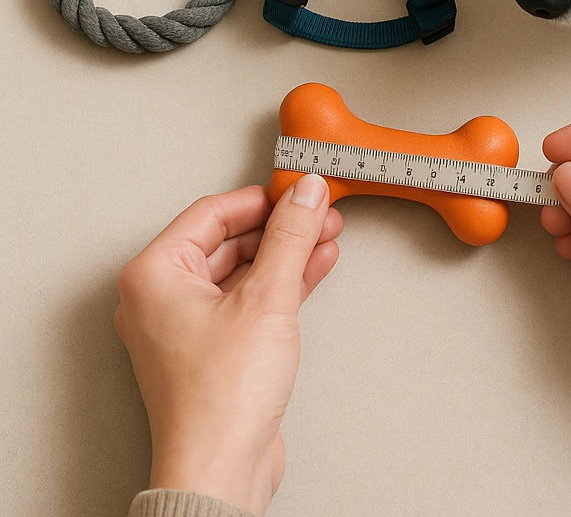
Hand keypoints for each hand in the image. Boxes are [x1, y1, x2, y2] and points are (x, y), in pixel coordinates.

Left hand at [114, 176, 341, 516]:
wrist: (222, 469)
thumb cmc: (220, 399)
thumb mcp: (268, 297)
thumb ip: (291, 235)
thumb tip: (305, 193)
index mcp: (154, 275)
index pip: (213, 212)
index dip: (263, 199)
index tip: (299, 191)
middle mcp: (162, 298)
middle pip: (229, 240)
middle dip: (280, 226)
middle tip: (319, 213)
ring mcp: (187, 325)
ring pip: (243, 269)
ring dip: (287, 252)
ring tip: (325, 235)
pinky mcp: (213, 348)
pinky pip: (248, 299)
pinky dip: (282, 281)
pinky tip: (315, 266)